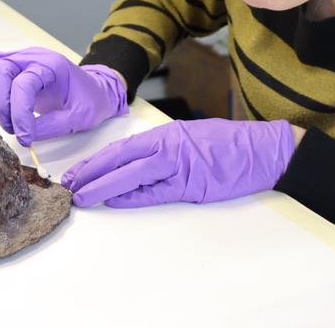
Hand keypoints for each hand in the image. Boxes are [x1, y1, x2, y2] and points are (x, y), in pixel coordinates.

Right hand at [0, 47, 127, 145]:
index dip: (19, 113)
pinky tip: (2, 107)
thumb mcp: (78, 118)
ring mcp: (21, 59)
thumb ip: (51, 126)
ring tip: (8, 120)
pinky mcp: (13, 67)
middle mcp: (33, 57)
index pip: (23, 84)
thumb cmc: (89, 100)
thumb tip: (23, 135)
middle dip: (0, 104)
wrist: (93, 91)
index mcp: (53, 65)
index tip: (25, 137)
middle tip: (12, 128)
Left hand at [61, 118, 295, 207]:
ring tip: (83, 194)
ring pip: (133, 173)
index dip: (96, 160)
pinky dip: (133, 196)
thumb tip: (133, 169)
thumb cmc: (231, 146)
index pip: (123, 148)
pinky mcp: (194, 184)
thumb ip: (164, 153)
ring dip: (105, 184)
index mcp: (168, 134)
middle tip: (68, 184)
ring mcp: (181, 164)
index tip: (76, 171)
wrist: (266, 150)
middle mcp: (170, 145)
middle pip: (121, 158)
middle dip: (91, 171)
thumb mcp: (192, 140)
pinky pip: (156, 191)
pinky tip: (114, 199)